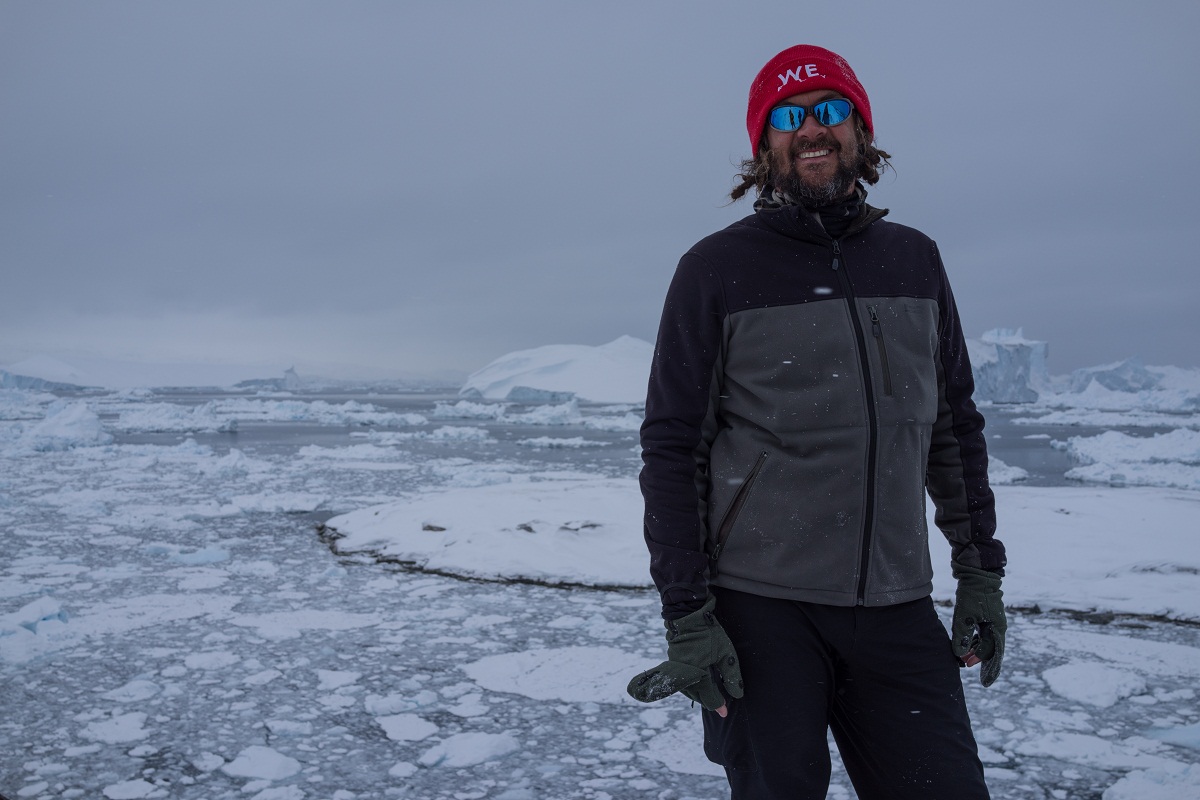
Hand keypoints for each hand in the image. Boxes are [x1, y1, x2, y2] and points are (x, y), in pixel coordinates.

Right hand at [627, 595, 743, 713]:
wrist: (687, 615)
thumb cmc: (708, 633)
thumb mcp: (725, 652)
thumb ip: (731, 674)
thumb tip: (738, 694)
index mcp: (698, 673)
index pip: (708, 697)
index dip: (718, 705)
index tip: (725, 713)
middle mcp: (685, 674)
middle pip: (696, 695)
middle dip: (707, 701)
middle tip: (718, 704)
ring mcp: (677, 668)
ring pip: (687, 689)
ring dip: (697, 694)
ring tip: (708, 695)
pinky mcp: (672, 661)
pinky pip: (682, 680)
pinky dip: (690, 685)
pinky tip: (697, 682)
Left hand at [951, 563, 1005, 686]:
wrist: (977, 572)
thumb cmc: (972, 594)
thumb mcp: (964, 615)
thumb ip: (962, 635)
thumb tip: (960, 655)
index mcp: (997, 628)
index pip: (993, 653)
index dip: (986, 667)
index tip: (984, 681)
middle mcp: (998, 626)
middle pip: (992, 649)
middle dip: (985, 662)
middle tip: (980, 676)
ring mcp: (993, 619)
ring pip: (987, 640)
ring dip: (978, 650)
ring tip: (968, 660)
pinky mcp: (985, 614)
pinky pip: (983, 632)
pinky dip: (976, 640)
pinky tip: (968, 644)